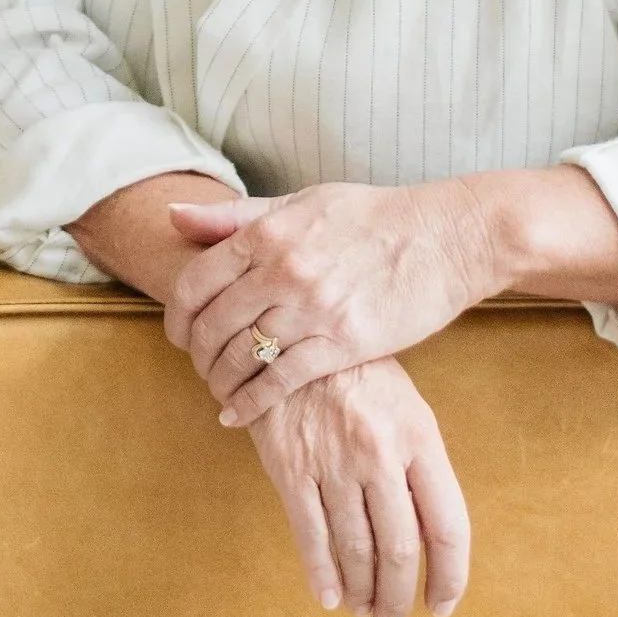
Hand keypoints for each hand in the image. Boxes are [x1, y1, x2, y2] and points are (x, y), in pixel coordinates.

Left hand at [165, 180, 493, 425]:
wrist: (443, 238)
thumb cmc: (373, 217)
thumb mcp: (301, 202)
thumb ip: (235, 216)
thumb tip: (173, 216)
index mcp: (268, 233)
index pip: (194, 282)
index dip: (176, 315)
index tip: (179, 332)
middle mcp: (282, 270)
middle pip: (211, 324)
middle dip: (195, 353)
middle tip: (198, 366)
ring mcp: (312, 308)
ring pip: (241, 356)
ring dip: (220, 381)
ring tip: (219, 390)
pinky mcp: (343, 342)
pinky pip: (281, 381)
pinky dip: (250, 402)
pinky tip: (237, 414)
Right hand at [250, 361, 469, 616]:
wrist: (290, 337)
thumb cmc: (358, 375)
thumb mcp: (405, 407)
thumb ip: (420, 467)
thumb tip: (433, 536)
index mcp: (420, 437)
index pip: (448, 526)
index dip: (450, 576)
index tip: (442, 605)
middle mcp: (380, 454)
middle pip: (400, 548)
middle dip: (399, 595)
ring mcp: (334, 462)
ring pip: (356, 548)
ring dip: (363, 591)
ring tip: (365, 611)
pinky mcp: (290, 467)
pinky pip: (310, 534)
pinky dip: (321, 574)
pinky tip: (329, 597)